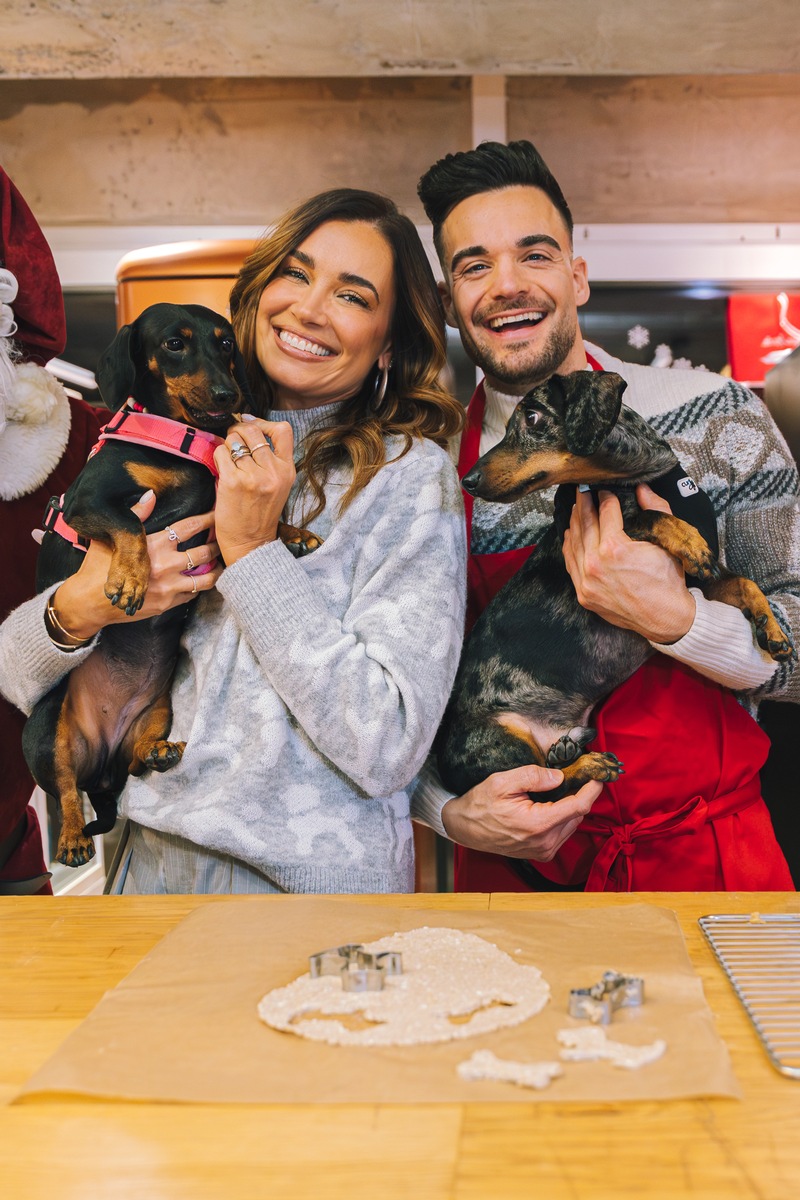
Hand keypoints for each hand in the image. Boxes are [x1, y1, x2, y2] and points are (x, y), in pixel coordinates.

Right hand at [51, 490, 221, 640]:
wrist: (90, 602)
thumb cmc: (98, 567)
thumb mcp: (114, 538)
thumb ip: (137, 516)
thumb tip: (150, 495)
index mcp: (154, 545)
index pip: (189, 527)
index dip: (207, 519)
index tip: (219, 514)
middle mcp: (165, 565)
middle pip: (204, 552)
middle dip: (218, 545)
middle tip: (226, 540)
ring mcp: (168, 587)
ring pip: (205, 578)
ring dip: (216, 570)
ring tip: (222, 563)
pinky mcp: (167, 604)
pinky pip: (192, 594)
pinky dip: (199, 586)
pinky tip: (202, 580)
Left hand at [213, 418, 296, 565]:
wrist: (250, 544)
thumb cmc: (260, 514)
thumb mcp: (278, 486)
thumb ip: (270, 461)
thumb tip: (250, 429)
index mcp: (287, 470)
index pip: (282, 430)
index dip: (264, 422)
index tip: (252, 425)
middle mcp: (272, 471)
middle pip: (253, 430)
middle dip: (239, 429)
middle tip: (233, 438)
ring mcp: (253, 476)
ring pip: (234, 440)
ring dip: (227, 444)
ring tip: (228, 457)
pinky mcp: (232, 482)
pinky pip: (221, 453)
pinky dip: (218, 456)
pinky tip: (221, 468)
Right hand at [441, 765, 601, 861]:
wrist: (465, 827)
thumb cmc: (480, 803)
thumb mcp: (502, 781)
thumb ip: (533, 776)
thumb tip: (559, 777)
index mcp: (538, 824)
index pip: (578, 806)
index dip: (592, 790)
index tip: (598, 776)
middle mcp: (545, 842)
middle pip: (578, 815)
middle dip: (581, 794)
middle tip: (577, 775)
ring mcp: (544, 851)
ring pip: (572, 824)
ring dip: (572, 806)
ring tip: (561, 789)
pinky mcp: (541, 853)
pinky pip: (563, 832)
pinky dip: (563, 817)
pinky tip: (552, 804)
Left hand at [561, 484, 694, 643]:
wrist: (667, 618)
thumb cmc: (669, 581)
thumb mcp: (667, 541)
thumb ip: (656, 509)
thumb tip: (642, 489)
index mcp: (615, 548)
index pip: (605, 512)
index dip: (605, 497)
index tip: (604, 489)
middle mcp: (595, 565)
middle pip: (585, 525)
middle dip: (583, 504)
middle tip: (582, 491)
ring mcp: (586, 581)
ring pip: (574, 543)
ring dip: (574, 523)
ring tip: (577, 509)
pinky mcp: (584, 594)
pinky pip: (570, 564)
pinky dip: (569, 546)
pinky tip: (571, 534)